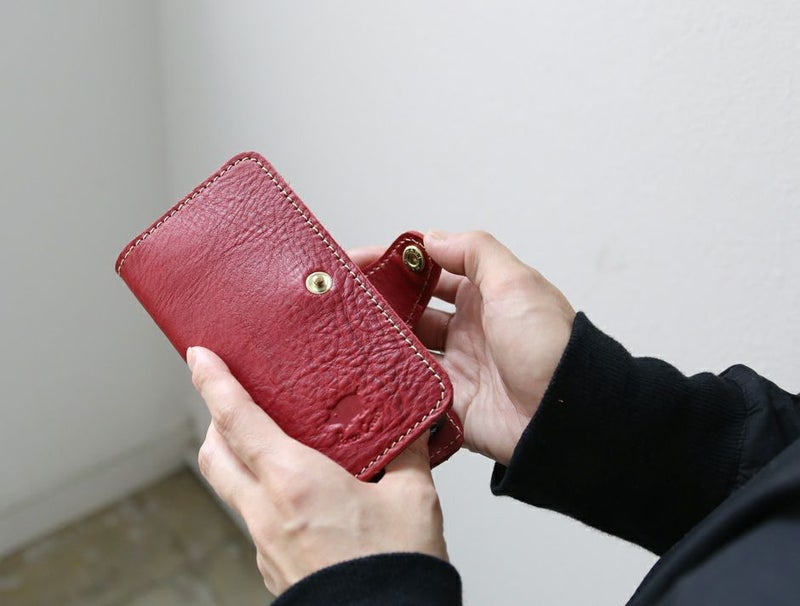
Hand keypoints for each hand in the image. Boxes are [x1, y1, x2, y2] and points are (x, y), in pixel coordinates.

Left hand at [187, 346, 447, 595]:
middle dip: (213, 420)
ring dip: (235, 458)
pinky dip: (261, 495)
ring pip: (230, 489)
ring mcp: (265, 544)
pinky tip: (296, 495)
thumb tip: (412, 428)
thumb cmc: (394, 570)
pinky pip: (255, 519)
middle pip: (214, 455)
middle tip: (228, 398)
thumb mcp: (412, 499)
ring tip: (264, 443)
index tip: (200, 356)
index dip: (213, 383)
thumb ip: (408, 455)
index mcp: (296, 482)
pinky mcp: (273, 567)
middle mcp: (268, 512)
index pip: (238, 420)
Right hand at [351, 231, 574, 465]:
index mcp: (484, 296)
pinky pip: (412, 388)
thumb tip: (431, 238)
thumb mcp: (515, 282)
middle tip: (341, 300)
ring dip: (381, 341)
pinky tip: (363, 370)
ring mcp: (456, 366)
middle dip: (380, 303)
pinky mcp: (449, 402)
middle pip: (412, 310)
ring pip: (406, 348)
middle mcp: (467, 329)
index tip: (357, 262)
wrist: (565, 415)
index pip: (430, 272)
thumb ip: (474, 252)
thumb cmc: (548, 345)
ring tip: (344, 332)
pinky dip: (390, 380)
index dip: (396, 265)